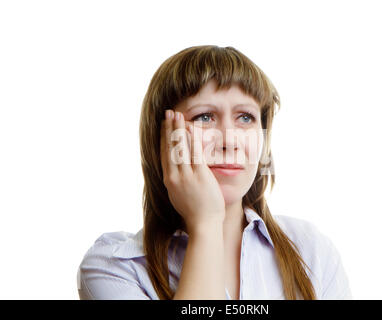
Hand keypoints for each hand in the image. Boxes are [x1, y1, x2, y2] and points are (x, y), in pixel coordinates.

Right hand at [160, 110, 225, 233]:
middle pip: (169, 147)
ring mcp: (186, 175)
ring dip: (178, 128)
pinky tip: (189, 128)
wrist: (203, 224)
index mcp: (169, 180)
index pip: (164, 154)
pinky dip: (191, 139)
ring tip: (176, 115)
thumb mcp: (178, 195)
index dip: (163, 138)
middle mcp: (175, 176)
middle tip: (168, 113)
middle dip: (169, 128)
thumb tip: (173, 172)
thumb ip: (176, 182)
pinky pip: (194, 152)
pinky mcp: (199, 175)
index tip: (163, 126)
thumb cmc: (194, 211)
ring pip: (180, 147)